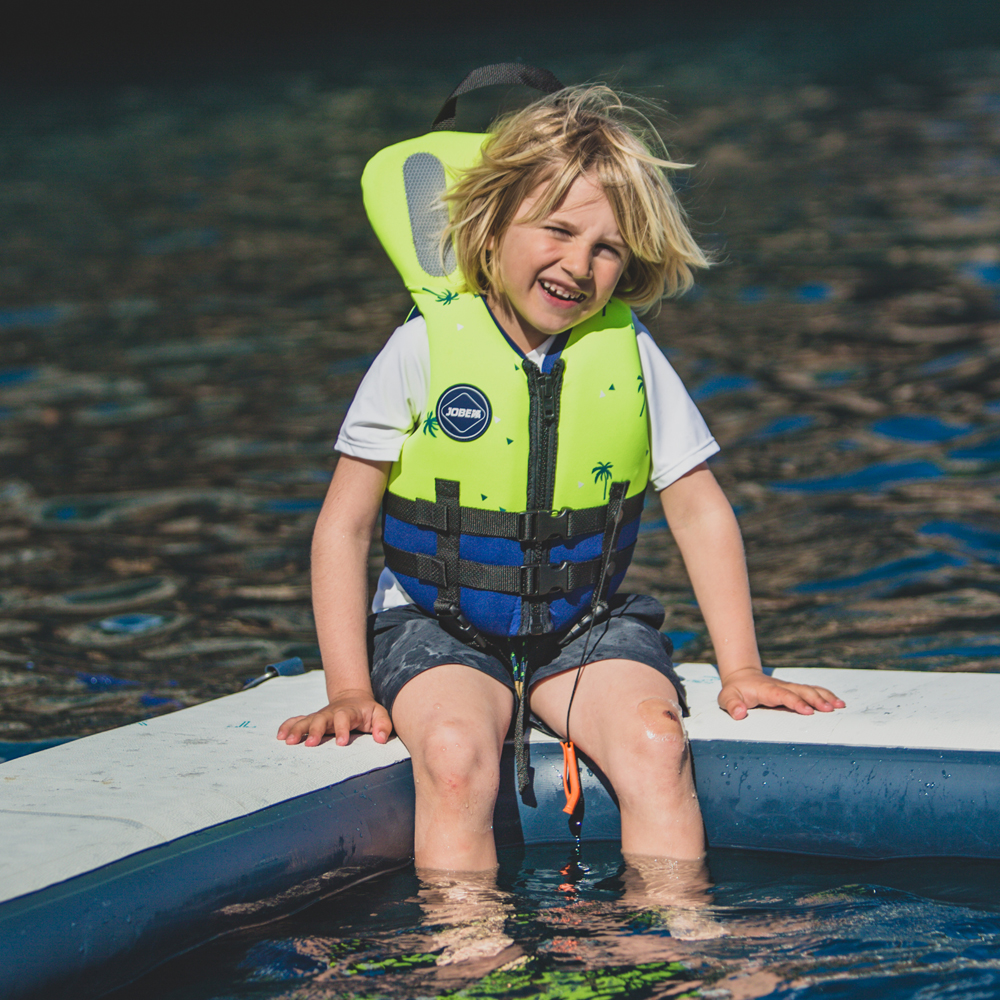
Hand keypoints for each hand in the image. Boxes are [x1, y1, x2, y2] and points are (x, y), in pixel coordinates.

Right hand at [277, 689, 392, 746]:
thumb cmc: (367, 711)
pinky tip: (280, 735)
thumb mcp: (380, 714)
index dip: (342, 729)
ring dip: (297, 730)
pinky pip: (298, 720)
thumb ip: (383, 725)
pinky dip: (288, 726)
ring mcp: (320, 716)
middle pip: (321, 719)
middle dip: (315, 730)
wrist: (353, 698)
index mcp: (348, 712)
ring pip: (306, 720)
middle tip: (309, 743)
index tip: (341, 742)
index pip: (345, 718)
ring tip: (288, 741)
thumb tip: (381, 738)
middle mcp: (331, 713)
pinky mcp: (312, 719)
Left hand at [718, 667, 844, 720]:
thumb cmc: (735, 691)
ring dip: (824, 697)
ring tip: (840, 706)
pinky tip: (838, 702)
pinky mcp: (794, 690)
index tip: (808, 711)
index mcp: (766, 690)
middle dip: (815, 699)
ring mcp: (789, 687)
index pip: (782, 695)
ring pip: (809, 690)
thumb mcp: (727, 697)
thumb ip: (731, 705)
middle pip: (801, 691)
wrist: (741, 677)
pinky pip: (812, 691)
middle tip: (829, 709)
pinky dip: (825, 695)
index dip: (795, 702)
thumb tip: (739, 713)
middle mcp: (781, 687)